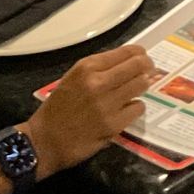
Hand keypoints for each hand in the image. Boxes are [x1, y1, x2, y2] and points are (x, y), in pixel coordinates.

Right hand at [25, 44, 156, 177]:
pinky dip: (136, 108)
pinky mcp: (113, 124)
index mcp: (87, 67)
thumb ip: (98, 69)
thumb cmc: (58, 109)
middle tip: (149, 71)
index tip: (143, 57)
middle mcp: (98, 82)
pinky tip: (127, 110)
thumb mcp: (73, 78)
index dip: (140, 53)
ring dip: (143, 86)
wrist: (45, 141)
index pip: (126, 52)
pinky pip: (137, 108)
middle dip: (147, 67)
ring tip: (138, 89)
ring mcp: (107, 103)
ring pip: (141, 85)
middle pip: (138, 65)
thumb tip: (127, 62)